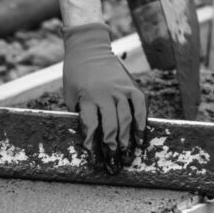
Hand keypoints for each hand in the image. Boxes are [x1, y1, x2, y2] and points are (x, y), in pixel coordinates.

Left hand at [62, 23, 147, 172]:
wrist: (88, 49)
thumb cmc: (75, 76)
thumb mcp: (70, 95)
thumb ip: (80, 113)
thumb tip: (89, 137)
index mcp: (86, 97)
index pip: (91, 125)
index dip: (93, 144)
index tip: (95, 159)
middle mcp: (104, 94)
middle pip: (111, 126)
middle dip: (113, 147)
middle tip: (114, 163)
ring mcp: (120, 90)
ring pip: (127, 119)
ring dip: (128, 139)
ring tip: (128, 155)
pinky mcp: (131, 87)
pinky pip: (140, 107)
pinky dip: (142, 122)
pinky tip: (141, 138)